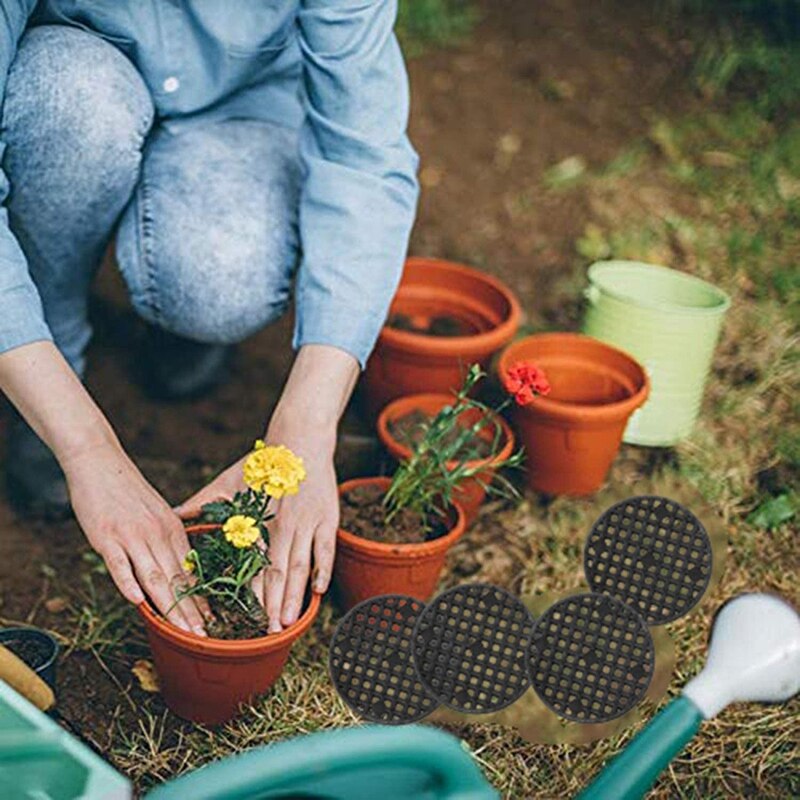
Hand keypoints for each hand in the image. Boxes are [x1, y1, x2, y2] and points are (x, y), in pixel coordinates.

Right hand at [62, 441, 207, 634]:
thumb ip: (165, 540)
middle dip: (190, 611)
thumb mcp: (157, 513)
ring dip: (169, 606)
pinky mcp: (106, 536)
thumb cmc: (127, 491)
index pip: (190, 570)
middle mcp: (156, 534)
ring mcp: (132, 536)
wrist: (100, 462)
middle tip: (203, 636)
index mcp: (172, 529)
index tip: (213, 621)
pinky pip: (119, 564)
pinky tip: (138, 602)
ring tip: (180, 630)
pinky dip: (128, 583)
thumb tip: (173, 568)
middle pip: (176, 578)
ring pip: (154, 575)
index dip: (201, 598)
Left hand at [176, 425, 337, 632]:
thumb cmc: (263, 462)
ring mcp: (308, 522)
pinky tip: (319, 592)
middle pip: (277, 571)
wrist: (300, 439)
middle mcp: (283, 524)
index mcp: (258, 518)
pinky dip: (322, 570)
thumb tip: (175, 513)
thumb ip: (203, 500)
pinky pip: (326, 549)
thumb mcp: (228, 480)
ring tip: (289, 622)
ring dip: (295, 596)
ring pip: (300, 565)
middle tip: (269, 633)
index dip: (250, 591)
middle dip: (273, 605)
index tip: (243, 617)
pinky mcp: (327, 518)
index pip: (252, 563)